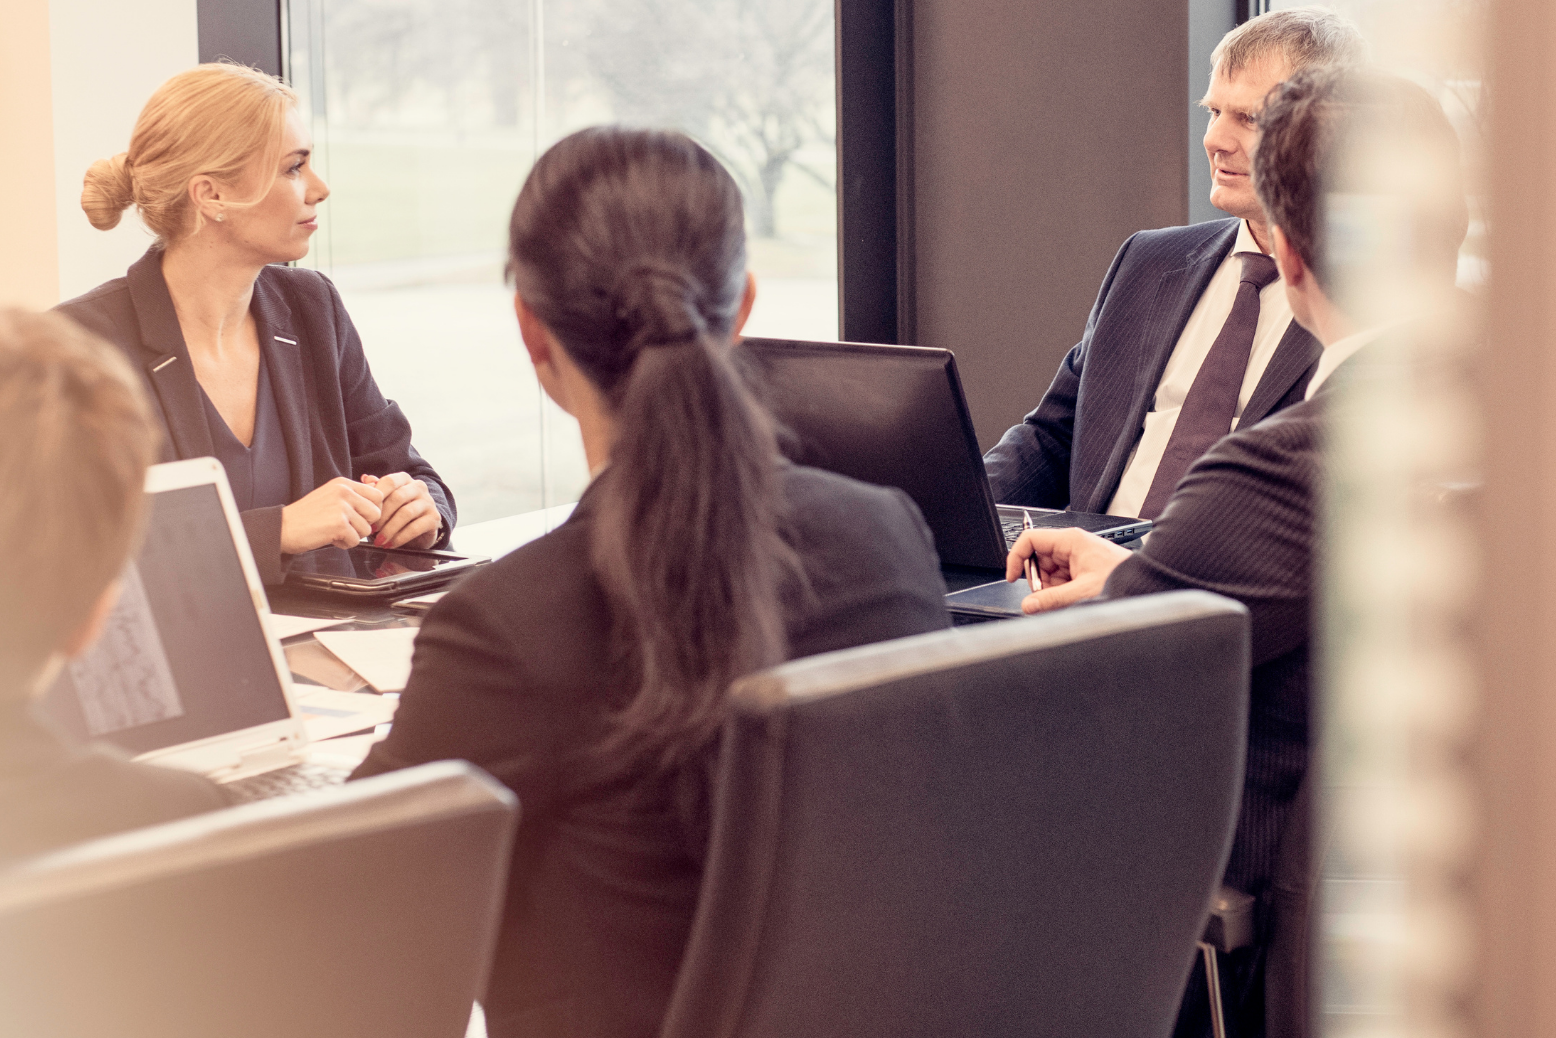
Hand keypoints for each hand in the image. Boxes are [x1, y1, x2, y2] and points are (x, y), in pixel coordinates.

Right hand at [280, 477, 383, 553]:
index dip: (372, 509)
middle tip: (346, 526)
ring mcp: (342, 508)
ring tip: (335, 531)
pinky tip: (330, 538)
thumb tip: (378, 498)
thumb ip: (353, 497)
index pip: (377, 494)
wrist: (283, 527)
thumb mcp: (331, 497)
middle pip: (376, 513)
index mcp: (343, 484)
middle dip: (364, 524)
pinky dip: (344, 544)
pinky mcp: (339, 524)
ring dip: (353, 535)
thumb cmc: (306, 516)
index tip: (359, 516)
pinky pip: (356, 541)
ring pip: (367, 529)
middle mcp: (344, 492)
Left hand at [360, 472, 441, 548]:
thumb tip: (365, 478)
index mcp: (405, 479)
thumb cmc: (397, 512)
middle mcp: (419, 487)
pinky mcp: (434, 518)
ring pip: (406, 513)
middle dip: (382, 516)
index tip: (366, 512)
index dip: (377, 497)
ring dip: (389, 529)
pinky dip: (400, 538)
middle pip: (398, 497)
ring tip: (379, 541)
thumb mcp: (385, 500)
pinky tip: (390, 544)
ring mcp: (428, 502)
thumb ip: (376, 490)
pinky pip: (415, 528)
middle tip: (371, 529)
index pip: (390, 482)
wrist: (420, 530)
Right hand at [1005, 527, 1132, 612]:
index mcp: (1070, 540)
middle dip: (1038, 581)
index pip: (1030, 540)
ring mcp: (1075, 558)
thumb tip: (1028, 605)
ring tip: (1065, 599)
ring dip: (1050, 590)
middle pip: (1037, 560)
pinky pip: (1059, 581)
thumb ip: (1052, 600)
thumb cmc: (1123, 577)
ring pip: (1048, 574)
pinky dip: (1060, 593)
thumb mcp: (1083, 591)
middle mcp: (1071, 546)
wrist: (1144, 584)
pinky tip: (1071, 599)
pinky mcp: (1080, 570)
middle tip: (1046, 596)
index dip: (1017, 557)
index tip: (1011, 577)